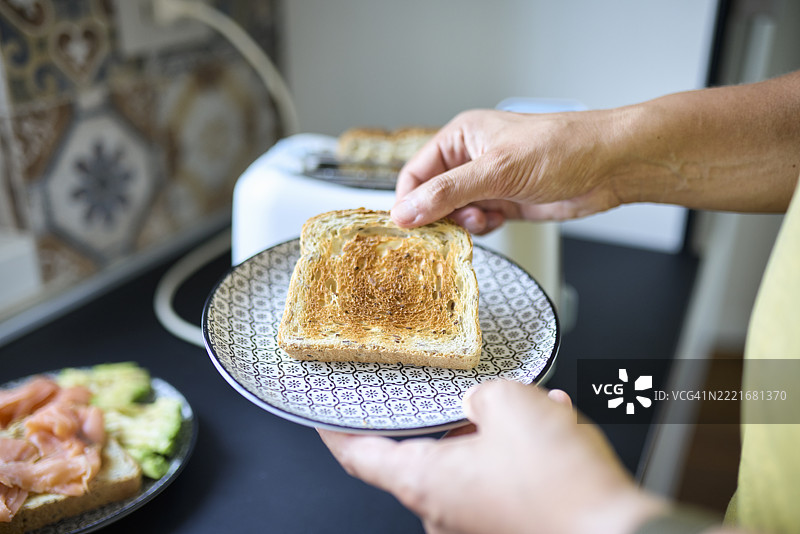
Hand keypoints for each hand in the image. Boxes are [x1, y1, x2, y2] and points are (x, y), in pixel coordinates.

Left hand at [318, 380, 664, 533]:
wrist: (617, 532)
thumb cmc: (558, 486)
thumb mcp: (509, 406)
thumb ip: (480, 395)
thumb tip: (479, 403)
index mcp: (426, 482)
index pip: (359, 456)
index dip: (337, 431)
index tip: (325, 413)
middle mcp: (443, 509)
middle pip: (423, 450)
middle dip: (445, 413)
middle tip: (457, 388)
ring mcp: (477, 520)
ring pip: (472, 457)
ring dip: (496, 425)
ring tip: (530, 402)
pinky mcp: (509, 522)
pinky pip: (502, 474)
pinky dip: (520, 446)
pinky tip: (551, 422)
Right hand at [391, 109, 626, 233]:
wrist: (611, 167)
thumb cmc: (562, 148)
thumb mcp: (496, 171)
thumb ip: (447, 193)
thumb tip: (406, 212)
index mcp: (462, 137)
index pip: (416, 173)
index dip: (409, 200)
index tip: (408, 226)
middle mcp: (472, 159)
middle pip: (433, 197)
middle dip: (441, 215)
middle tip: (454, 226)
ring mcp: (490, 183)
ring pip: (456, 214)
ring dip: (466, 223)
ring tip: (486, 218)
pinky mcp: (507, 203)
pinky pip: (480, 222)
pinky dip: (484, 228)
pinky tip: (500, 221)